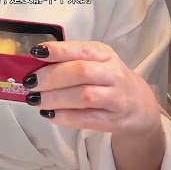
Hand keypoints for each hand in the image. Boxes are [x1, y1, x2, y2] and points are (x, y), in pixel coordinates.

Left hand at [24, 41, 161, 135]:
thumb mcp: (97, 63)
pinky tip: (49, 114)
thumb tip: (34, 64)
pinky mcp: (114, 120)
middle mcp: (113, 73)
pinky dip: (65, 116)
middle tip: (30, 83)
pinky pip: (87, 118)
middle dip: (51, 77)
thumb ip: (72, 61)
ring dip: (55, 98)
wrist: (140, 106)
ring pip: (84, 96)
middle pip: (81, 72)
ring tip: (35, 100)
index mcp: (105, 54)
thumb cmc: (109, 80)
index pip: (82, 49)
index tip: (36, 52)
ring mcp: (116, 98)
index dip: (58, 50)